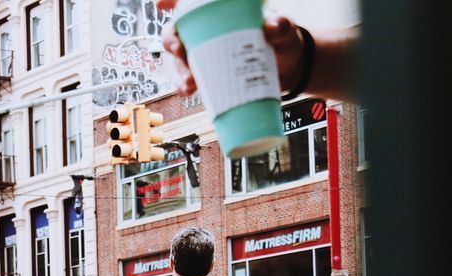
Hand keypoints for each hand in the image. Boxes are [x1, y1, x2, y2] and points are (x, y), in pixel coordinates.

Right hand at [156, 2, 310, 96]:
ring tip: (189, 84)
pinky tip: (189, 90)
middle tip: (178, 51)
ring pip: (181, 57)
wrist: (289, 70)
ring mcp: (207, 52)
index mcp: (222, 11)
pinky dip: (185, 85)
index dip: (172, 0)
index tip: (161, 4)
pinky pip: (190, 77)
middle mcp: (209, 30)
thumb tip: (273, 26)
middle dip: (172, 41)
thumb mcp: (284, 29)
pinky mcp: (210, 73)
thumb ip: (281, 25)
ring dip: (179, 70)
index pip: (193, 3)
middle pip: (178, 30)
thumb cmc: (284, 40)